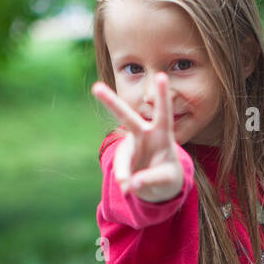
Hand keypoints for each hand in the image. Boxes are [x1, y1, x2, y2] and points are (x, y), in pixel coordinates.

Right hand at [91, 73, 184, 202]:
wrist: (158, 186)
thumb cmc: (167, 176)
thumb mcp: (168, 179)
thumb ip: (152, 179)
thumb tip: (129, 183)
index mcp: (162, 134)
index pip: (163, 113)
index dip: (162, 96)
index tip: (161, 75)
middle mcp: (143, 136)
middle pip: (126, 118)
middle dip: (111, 102)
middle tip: (95, 87)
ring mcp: (130, 149)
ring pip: (123, 158)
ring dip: (124, 171)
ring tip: (130, 187)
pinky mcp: (122, 162)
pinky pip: (123, 174)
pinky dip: (128, 183)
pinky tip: (132, 188)